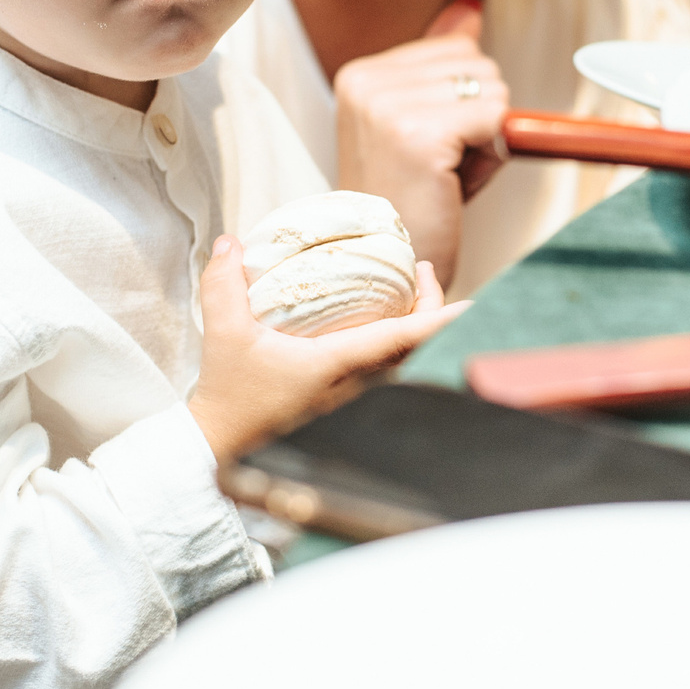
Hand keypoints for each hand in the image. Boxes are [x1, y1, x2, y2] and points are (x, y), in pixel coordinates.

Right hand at [187, 237, 466, 464]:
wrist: (219, 447)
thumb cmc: (228, 399)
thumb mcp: (223, 335)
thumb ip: (224, 284)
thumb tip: (230, 241)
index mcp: (337, 365)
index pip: (401, 339)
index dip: (439, 319)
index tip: (470, 305)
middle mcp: (356, 386)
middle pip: (416, 349)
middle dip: (433, 310)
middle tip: (422, 270)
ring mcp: (354, 400)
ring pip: (405, 364)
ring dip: (418, 330)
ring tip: (412, 292)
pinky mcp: (345, 407)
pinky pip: (388, 374)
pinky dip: (400, 348)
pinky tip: (386, 327)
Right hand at [332, 0, 507, 285]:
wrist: (389, 263)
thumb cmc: (416, 198)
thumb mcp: (425, 120)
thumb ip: (442, 64)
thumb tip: (469, 10)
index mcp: (361, 73)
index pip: (457, 48)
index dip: (463, 100)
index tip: (429, 144)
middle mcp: (366, 82)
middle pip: (478, 63)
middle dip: (479, 116)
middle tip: (441, 164)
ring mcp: (388, 107)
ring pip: (492, 88)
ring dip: (486, 137)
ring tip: (445, 173)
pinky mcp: (417, 135)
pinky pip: (494, 117)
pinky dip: (491, 153)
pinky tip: (453, 181)